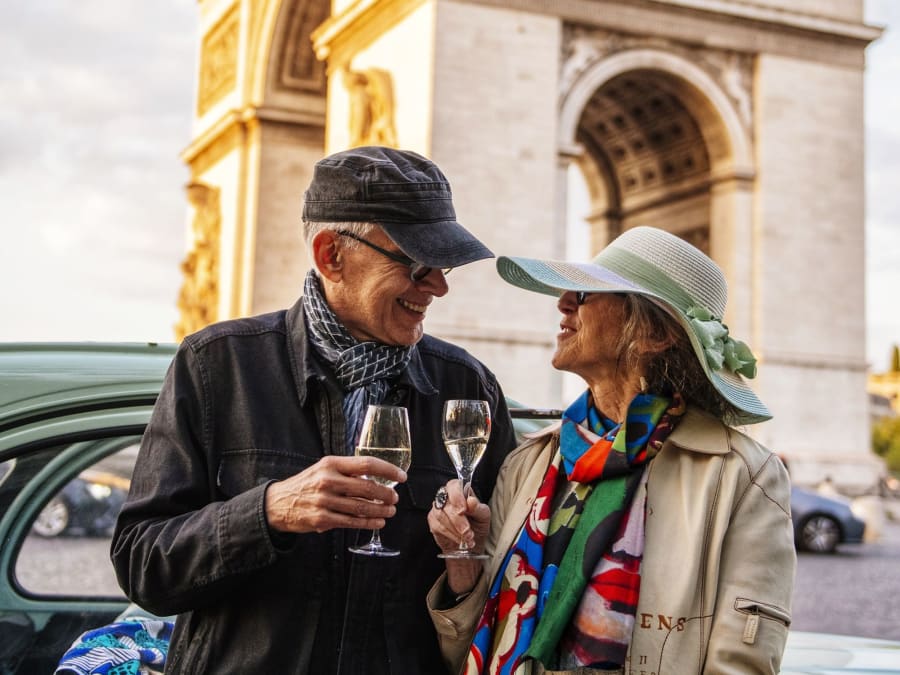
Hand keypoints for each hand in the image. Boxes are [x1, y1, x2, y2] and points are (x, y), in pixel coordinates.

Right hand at [265, 455, 405, 533]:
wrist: (278, 503)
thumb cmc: (307, 484)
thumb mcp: (324, 469)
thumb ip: (347, 471)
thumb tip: (376, 476)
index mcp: (331, 464)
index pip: (367, 464)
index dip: (388, 470)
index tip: (402, 476)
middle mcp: (328, 480)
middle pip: (367, 487)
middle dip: (387, 494)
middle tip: (395, 498)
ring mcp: (324, 501)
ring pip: (362, 507)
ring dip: (381, 510)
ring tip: (390, 511)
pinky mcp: (322, 519)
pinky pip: (351, 522)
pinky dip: (369, 523)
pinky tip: (378, 522)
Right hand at [427, 479, 489, 591]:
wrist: (469, 548)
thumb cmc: (479, 528)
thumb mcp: (484, 518)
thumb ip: (479, 508)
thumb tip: (470, 501)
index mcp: (459, 490)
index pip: (454, 485)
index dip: (458, 497)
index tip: (466, 509)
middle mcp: (445, 497)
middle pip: (446, 503)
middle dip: (458, 520)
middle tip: (469, 533)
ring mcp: (436, 509)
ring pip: (440, 517)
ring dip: (455, 531)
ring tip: (467, 539)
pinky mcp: (431, 522)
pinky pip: (437, 527)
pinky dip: (449, 536)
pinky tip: (457, 541)